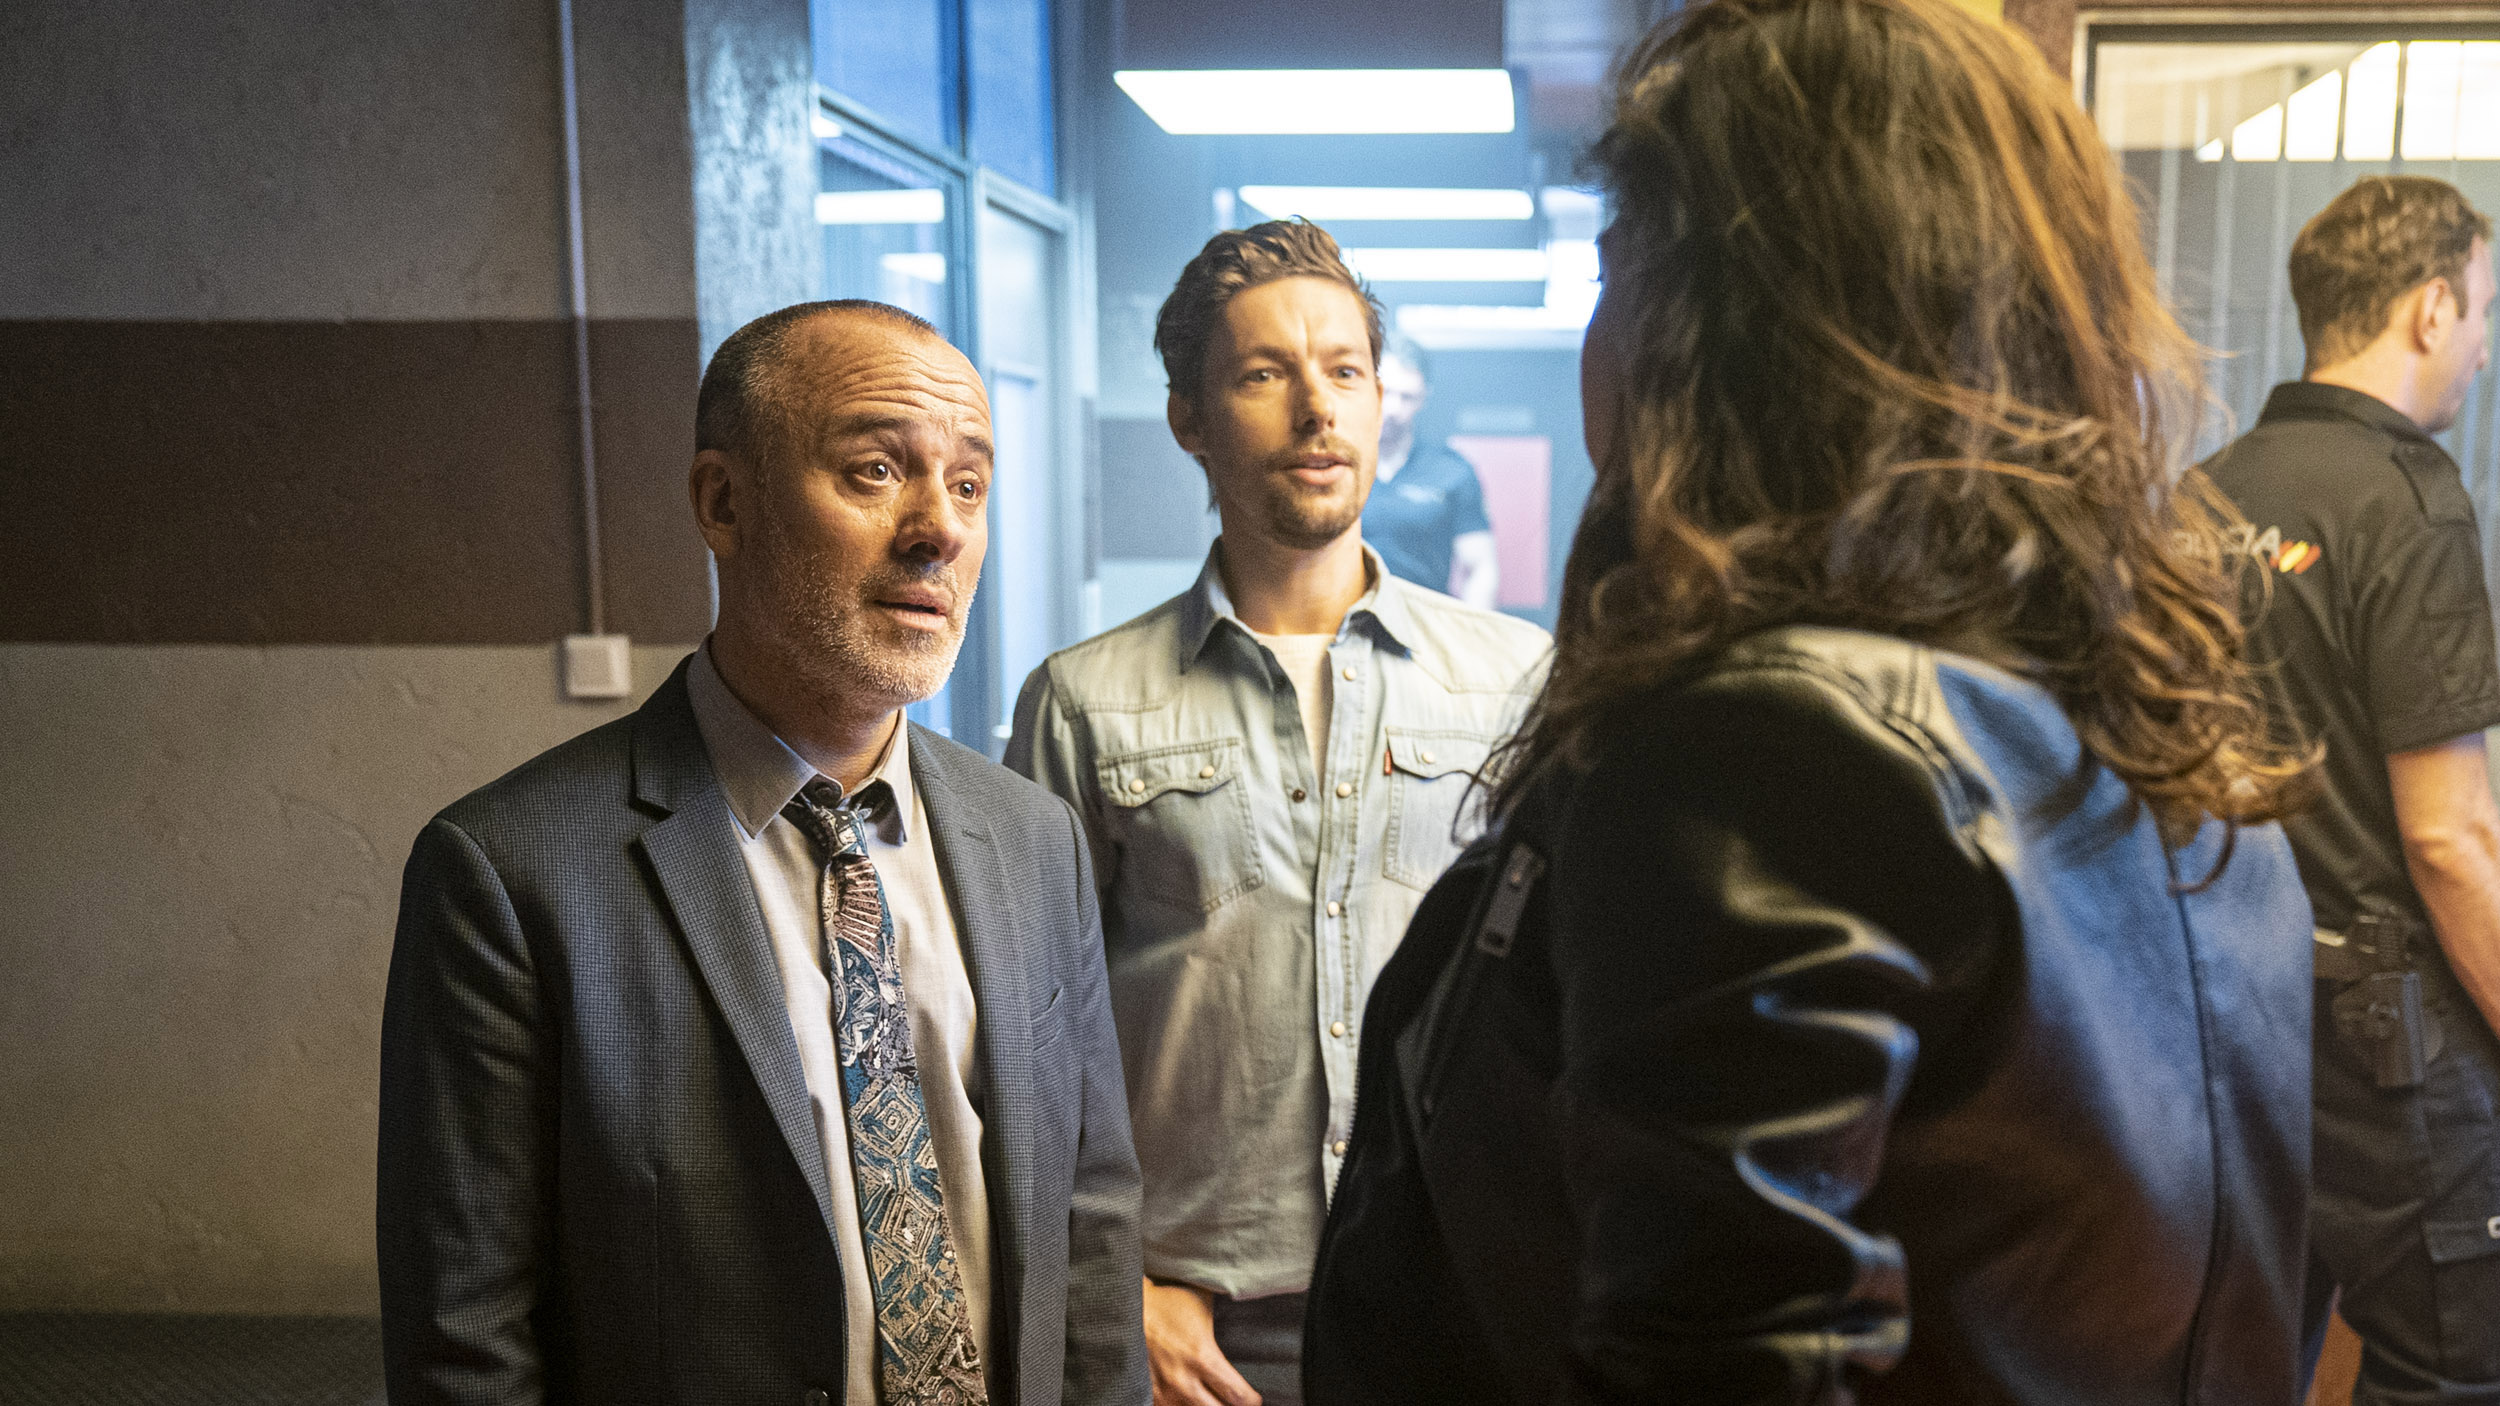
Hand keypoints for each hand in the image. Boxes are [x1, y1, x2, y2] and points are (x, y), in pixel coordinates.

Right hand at [1143, 1277, 1259, 1405]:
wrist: (1125, 1307)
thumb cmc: (1167, 1301)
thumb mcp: (1203, 1303)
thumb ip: (1227, 1317)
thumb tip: (1248, 1309)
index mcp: (1203, 1357)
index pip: (1238, 1396)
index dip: (1252, 1401)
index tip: (1253, 1399)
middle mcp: (1183, 1381)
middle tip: (1233, 1403)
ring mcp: (1162, 1392)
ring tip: (1209, 1399)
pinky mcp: (1146, 1395)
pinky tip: (1187, 1400)